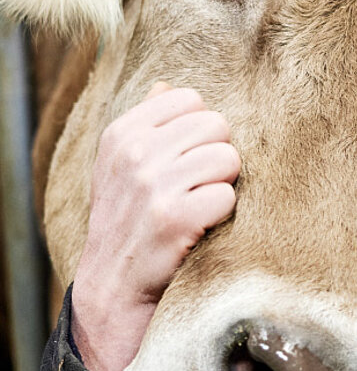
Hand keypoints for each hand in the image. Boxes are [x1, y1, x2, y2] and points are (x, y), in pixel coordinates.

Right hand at [71, 82, 238, 370]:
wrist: (115, 283)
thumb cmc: (128, 220)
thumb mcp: (121, 167)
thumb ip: (146, 124)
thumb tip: (168, 86)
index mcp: (122, 134)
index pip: (191, 100)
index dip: (200, 131)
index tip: (187, 160)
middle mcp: (135, 154)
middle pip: (216, 126)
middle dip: (217, 157)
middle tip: (200, 187)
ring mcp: (153, 186)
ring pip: (227, 158)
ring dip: (223, 185)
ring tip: (201, 206)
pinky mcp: (174, 219)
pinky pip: (227, 196)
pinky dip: (223, 215)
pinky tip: (202, 227)